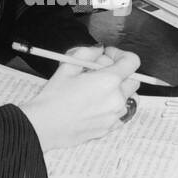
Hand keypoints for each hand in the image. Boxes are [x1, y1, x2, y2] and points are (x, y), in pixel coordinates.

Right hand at [19, 46, 141, 150]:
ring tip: (97, 91)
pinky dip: (113, 108)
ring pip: (128, 98)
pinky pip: (120, 114)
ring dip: (118, 91)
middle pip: (133, 80)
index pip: (132, 61)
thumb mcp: (68, 66)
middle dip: (121, 73)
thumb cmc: (53, 97)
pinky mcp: (109, 128)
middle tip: (101, 73)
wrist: (44, 126)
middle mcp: (117, 98)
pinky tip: (95, 106)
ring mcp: (115, 115)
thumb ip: (88, 52)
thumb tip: (99, 49)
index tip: (108, 56)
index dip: (120, 55)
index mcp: (109, 80)